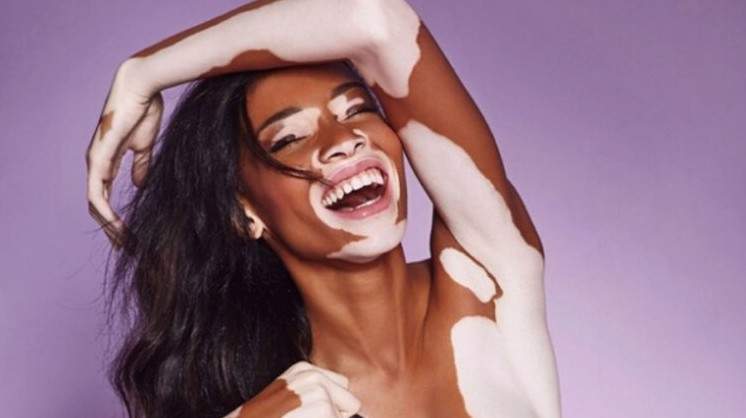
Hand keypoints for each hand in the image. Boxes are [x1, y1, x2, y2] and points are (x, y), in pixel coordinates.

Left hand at [85, 59, 161, 246]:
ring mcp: (95, 161)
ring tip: (125, 243)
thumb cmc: (144, 110)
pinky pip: (97, 193)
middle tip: (128, 247)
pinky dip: (106, 213)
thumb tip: (140, 184)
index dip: (114, 217)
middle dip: (111, 229)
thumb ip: (141, 166)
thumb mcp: (144, 146)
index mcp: (107, 160)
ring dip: (109, 227)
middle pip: (97, 206)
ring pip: (94, 204)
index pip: (105, 196)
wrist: (142, 88)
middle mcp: (96, 163)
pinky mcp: (99, 159)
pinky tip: (118, 226)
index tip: (131, 234)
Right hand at [226, 361, 361, 417]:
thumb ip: (311, 392)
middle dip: (336, 415)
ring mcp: (319, 390)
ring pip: (343, 416)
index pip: (342, 387)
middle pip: (350, 401)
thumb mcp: (287, 396)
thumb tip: (351, 404)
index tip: (306, 412)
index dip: (332, 406)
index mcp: (305, 369)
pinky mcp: (323, 407)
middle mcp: (314, 375)